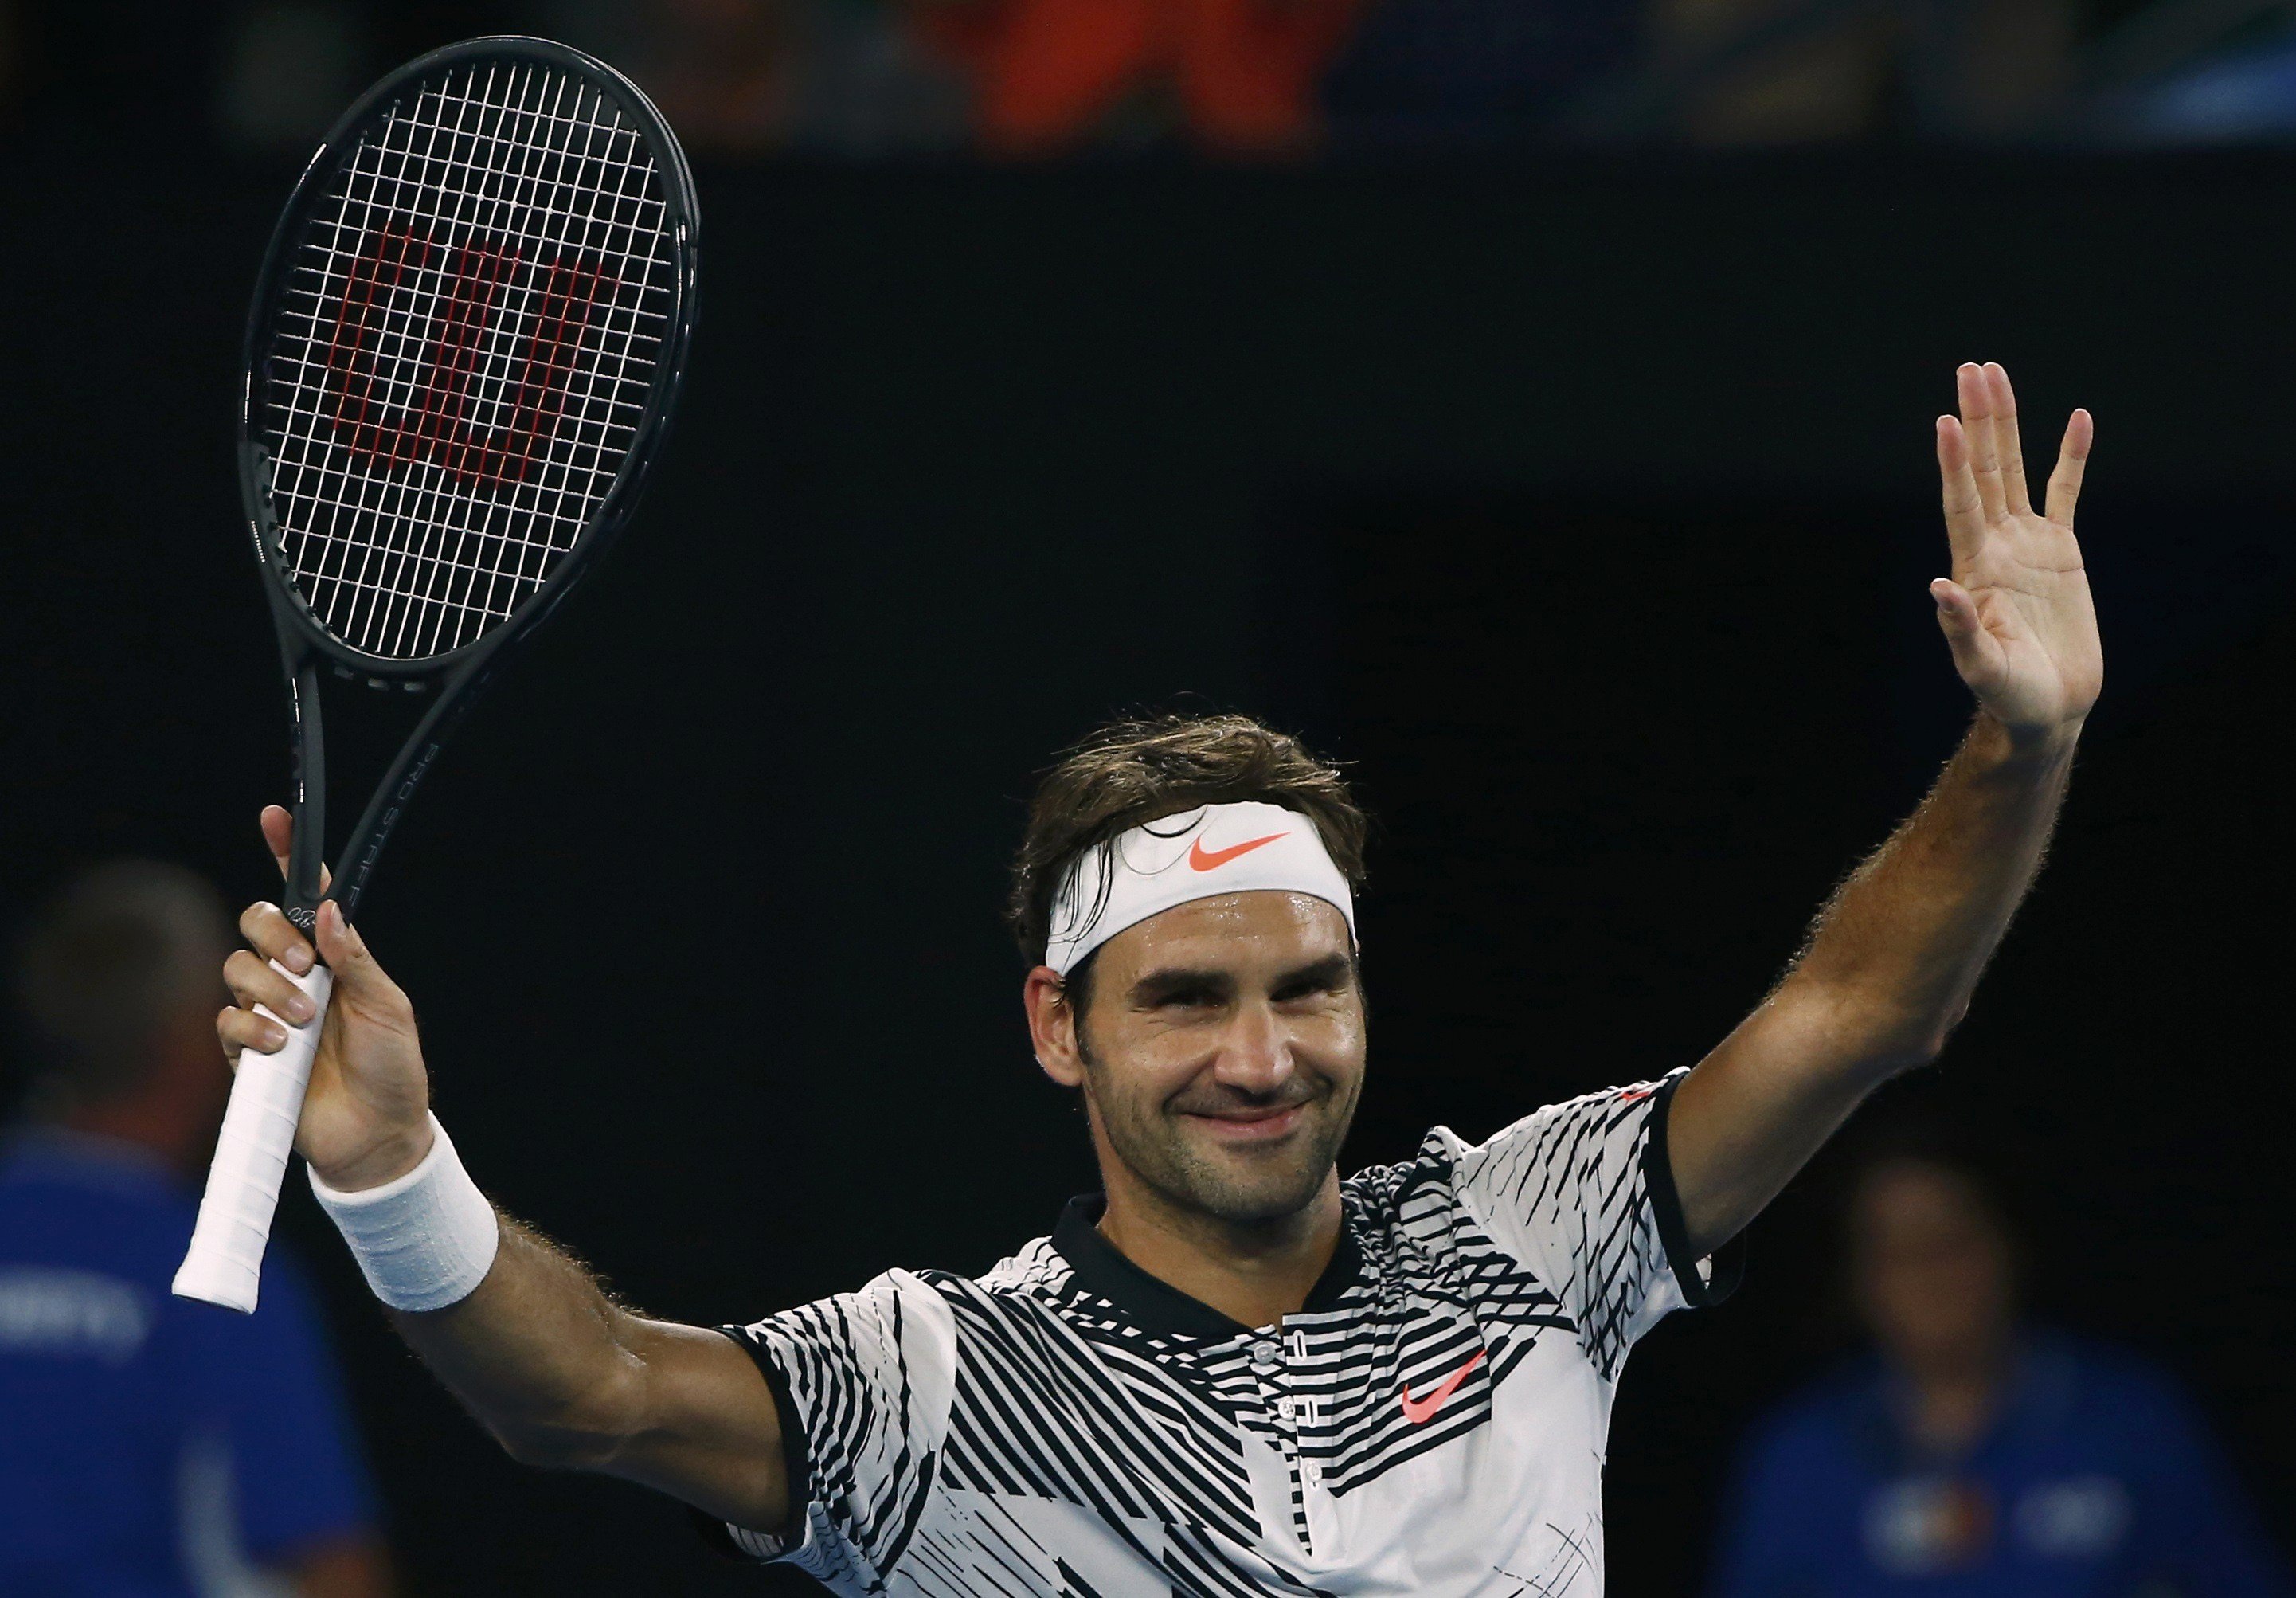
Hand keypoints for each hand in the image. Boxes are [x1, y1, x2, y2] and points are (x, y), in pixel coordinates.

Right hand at [217, 805, 433, 1189]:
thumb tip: (327, 910)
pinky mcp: (247, 1051)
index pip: (305, 898)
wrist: (377, 1135)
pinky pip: (225, 1021)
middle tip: (304, 968)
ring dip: (267, 990)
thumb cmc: (392, 1069)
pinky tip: (279, 1047)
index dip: (287, 855)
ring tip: (303, 1022)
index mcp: (335, 957)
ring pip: (235, 969)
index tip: (276, 815)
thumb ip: (354, 960)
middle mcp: (296, 977)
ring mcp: (268, 1011)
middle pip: (256, 923)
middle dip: (273, 936)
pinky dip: (249, 1028)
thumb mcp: (387, 1007)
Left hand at [1933, 362, 2100, 743]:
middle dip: (1979, 420)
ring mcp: (2027, 543)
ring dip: (2007, 424)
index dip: (1954, 463)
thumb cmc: (2007, 694)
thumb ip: (1959, 629)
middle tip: (1972, 369)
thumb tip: (1939, 588)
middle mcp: (1995, 545)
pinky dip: (2072, 457)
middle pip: (1985, 470)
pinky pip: (2067, 492)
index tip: (1946, 421)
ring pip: (2016, 469)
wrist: (2046, 707)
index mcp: (1973, 567)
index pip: (1961, 503)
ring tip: (1996, 375)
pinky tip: (2077, 418)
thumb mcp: (1980, 666)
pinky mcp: (2061, 551)